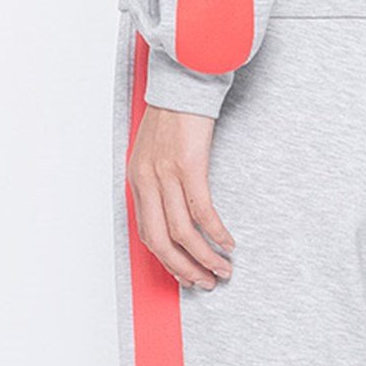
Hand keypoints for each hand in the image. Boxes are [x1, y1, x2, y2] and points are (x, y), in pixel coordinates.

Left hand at [128, 104, 236, 288]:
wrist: (184, 83)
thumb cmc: (174, 116)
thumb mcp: (154, 152)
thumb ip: (159, 182)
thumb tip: (173, 211)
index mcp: (137, 180)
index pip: (147, 234)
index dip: (167, 260)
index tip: (185, 274)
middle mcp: (147, 181)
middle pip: (162, 241)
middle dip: (185, 268)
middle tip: (205, 282)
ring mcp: (167, 174)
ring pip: (183, 232)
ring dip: (204, 257)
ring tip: (223, 269)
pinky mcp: (189, 166)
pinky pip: (202, 211)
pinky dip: (216, 232)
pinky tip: (228, 243)